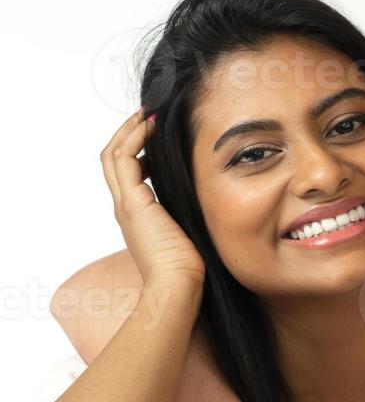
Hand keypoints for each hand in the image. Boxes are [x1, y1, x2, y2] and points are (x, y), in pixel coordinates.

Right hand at [100, 108, 204, 290]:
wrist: (178, 287)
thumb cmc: (192, 269)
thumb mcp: (193, 231)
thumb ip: (194, 212)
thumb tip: (214, 197)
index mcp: (139, 215)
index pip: (129, 172)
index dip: (139, 149)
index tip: (157, 132)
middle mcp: (127, 207)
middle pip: (115, 159)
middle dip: (130, 133)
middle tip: (148, 114)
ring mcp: (126, 205)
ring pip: (114, 155)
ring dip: (130, 130)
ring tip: (148, 113)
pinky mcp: (133, 204)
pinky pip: (124, 160)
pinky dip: (134, 139)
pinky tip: (151, 127)